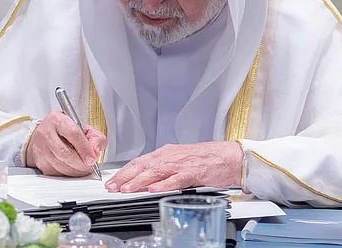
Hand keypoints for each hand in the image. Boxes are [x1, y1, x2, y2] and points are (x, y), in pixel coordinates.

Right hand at [26, 111, 107, 176]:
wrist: (46, 135)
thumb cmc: (67, 131)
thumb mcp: (84, 128)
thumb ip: (95, 138)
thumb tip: (95, 152)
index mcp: (58, 120)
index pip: (72, 133)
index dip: (84, 148)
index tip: (92, 158)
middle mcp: (47, 132)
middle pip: (64, 153)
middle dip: (80, 163)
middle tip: (89, 166)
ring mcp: (41, 147)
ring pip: (60, 165)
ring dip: (75, 171)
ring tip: (82, 168)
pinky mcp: (39, 161)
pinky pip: (55, 173)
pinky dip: (67, 174)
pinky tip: (72, 169)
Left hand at [105, 141, 241, 192]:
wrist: (228, 156)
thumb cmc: (206, 159)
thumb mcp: (179, 160)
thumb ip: (163, 169)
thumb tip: (146, 179)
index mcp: (165, 153)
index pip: (139, 162)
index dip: (124, 172)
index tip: (113, 181)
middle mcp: (170, 156)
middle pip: (143, 166)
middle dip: (125, 177)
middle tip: (112, 187)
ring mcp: (181, 164)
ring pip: (156, 172)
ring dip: (139, 181)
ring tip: (127, 189)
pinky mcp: (193, 172)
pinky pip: (176, 179)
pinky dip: (164, 184)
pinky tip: (153, 189)